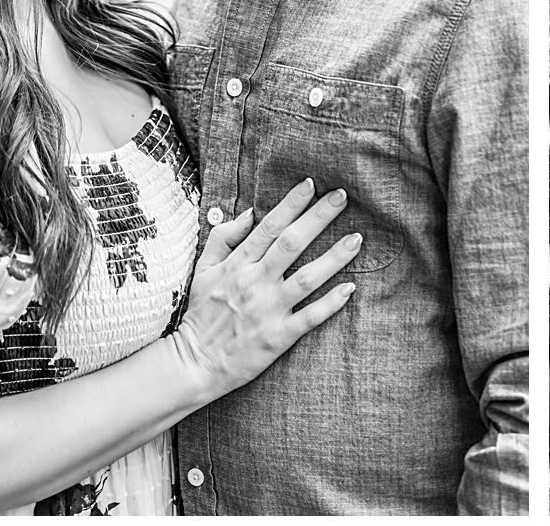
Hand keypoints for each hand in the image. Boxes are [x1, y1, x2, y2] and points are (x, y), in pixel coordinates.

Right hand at [172, 179, 359, 399]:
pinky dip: (331, 303)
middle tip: (342, 196)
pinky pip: (309, 317)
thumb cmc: (200, 314)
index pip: (268, 227)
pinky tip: (350, 288)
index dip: (291, 204)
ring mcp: (268, 310)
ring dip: (334, 257)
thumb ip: (223, 238)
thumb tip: (250, 213)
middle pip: (291, 244)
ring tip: (357, 239)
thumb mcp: (202, 270)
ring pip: (307, 278)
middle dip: (319, 217)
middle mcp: (254, 283)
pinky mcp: (277, 338)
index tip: (311, 184)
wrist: (192, 364)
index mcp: (237, 265)